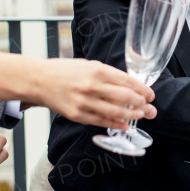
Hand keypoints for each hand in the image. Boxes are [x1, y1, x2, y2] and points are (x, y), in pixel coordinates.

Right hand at [21, 57, 156, 128]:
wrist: (39, 80)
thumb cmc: (64, 71)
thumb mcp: (88, 65)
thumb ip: (107, 74)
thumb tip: (128, 84)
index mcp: (97, 70)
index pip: (128, 81)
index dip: (143, 89)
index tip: (150, 94)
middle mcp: (92, 86)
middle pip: (126, 97)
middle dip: (141, 104)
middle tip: (149, 107)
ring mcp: (85, 102)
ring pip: (116, 112)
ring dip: (132, 115)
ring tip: (141, 116)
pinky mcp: (78, 115)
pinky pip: (101, 122)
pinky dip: (116, 125)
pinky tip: (125, 125)